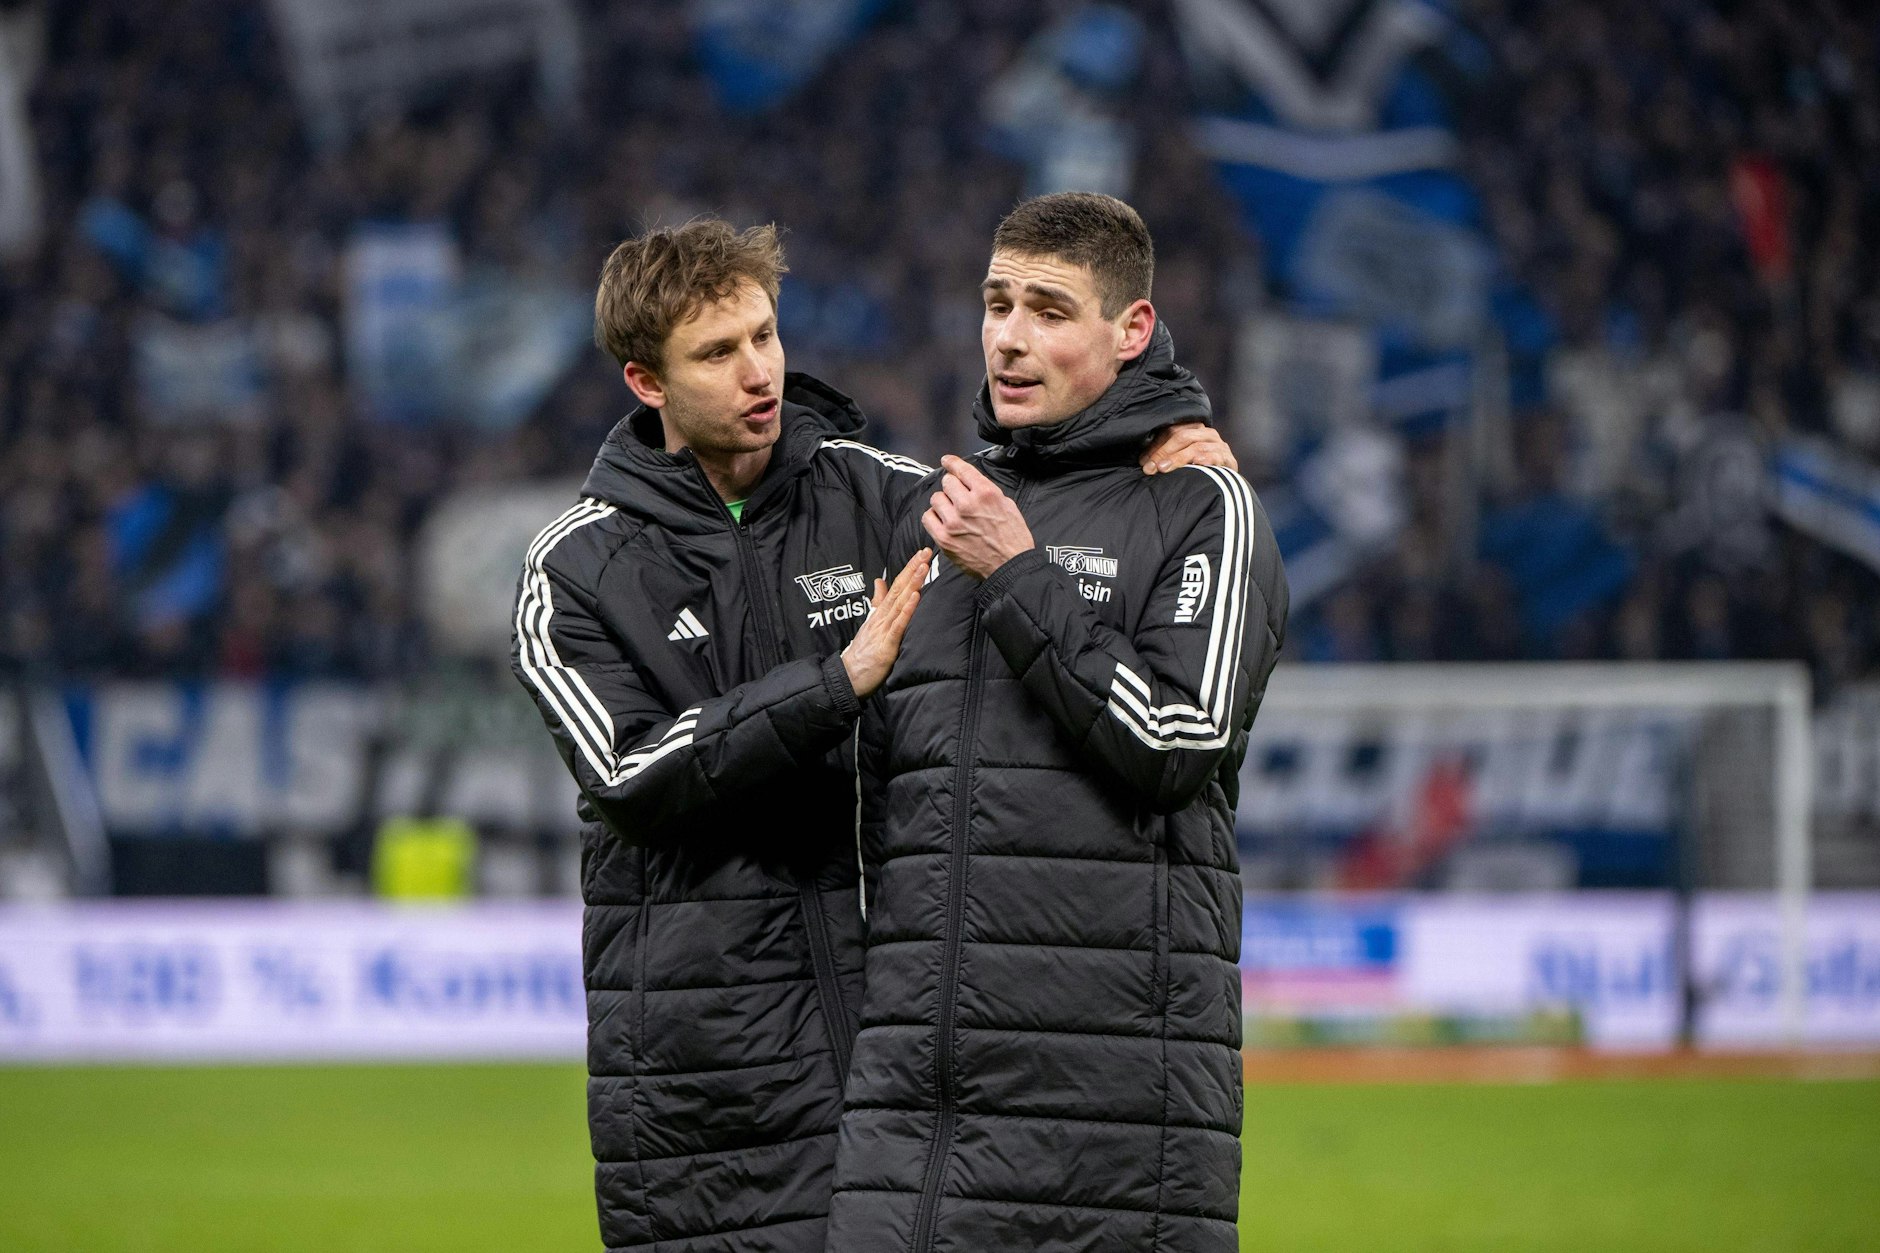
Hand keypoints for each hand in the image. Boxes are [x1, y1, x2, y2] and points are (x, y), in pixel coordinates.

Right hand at [840, 548, 930, 697]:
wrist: (849, 677)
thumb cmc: (863, 652)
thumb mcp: (871, 623)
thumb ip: (877, 602)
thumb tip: (879, 581)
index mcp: (880, 612)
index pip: (896, 585)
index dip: (909, 569)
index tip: (922, 553)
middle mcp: (882, 617)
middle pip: (899, 588)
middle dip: (913, 569)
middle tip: (926, 551)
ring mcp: (883, 630)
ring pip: (900, 602)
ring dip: (912, 584)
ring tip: (923, 567)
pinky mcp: (886, 645)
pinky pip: (898, 625)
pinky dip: (907, 611)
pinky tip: (915, 598)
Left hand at [923, 455, 1033, 579]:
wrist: (1010, 566)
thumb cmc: (1013, 537)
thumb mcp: (1007, 505)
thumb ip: (987, 491)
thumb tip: (970, 482)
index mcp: (986, 493)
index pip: (961, 469)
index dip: (952, 463)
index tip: (947, 461)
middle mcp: (967, 504)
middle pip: (947, 482)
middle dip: (952, 488)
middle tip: (958, 498)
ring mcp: (954, 521)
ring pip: (936, 498)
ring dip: (943, 503)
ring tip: (952, 512)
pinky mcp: (944, 538)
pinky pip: (928, 517)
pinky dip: (934, 517)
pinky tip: (943, 522)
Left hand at [1141, 421, 1236, 473]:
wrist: (1224, 483)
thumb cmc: (1197, 470)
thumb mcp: (1180, 459)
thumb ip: (1164, 456)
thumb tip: (1143, 463)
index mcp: (1194, 428)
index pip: (1172, 431)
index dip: (1156, 446)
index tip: (1143, 462)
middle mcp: (1207, 434)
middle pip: (1182, 437)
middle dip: (1163, 453)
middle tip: (1151, 468)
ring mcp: (1219, 445)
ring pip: (1196, 447)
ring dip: (1178, 458)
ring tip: (1164, 468)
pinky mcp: (1229, 459)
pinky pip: (1217, 456)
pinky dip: (1206, 459)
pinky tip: (1197, 463)